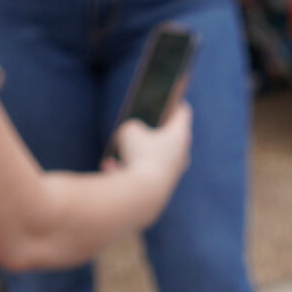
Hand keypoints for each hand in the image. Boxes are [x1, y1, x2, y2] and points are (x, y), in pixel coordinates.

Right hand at [108, 104, 191, 222]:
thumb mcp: (128, 131)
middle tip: (144, 117)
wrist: (141, 196)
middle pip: (170, 135)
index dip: (174, 100)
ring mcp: (173, 174)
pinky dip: (129, 170)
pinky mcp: (162, 190)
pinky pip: (143, 174)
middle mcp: (182, 154)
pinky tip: (109, 166)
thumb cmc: (137, 157)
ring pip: (154, 157)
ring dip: (137, 151)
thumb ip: (132, 128)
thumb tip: (132, 136)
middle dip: (155, 127)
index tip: (167, 94)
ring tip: (120, 143)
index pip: (182, 112)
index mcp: (180, 135)